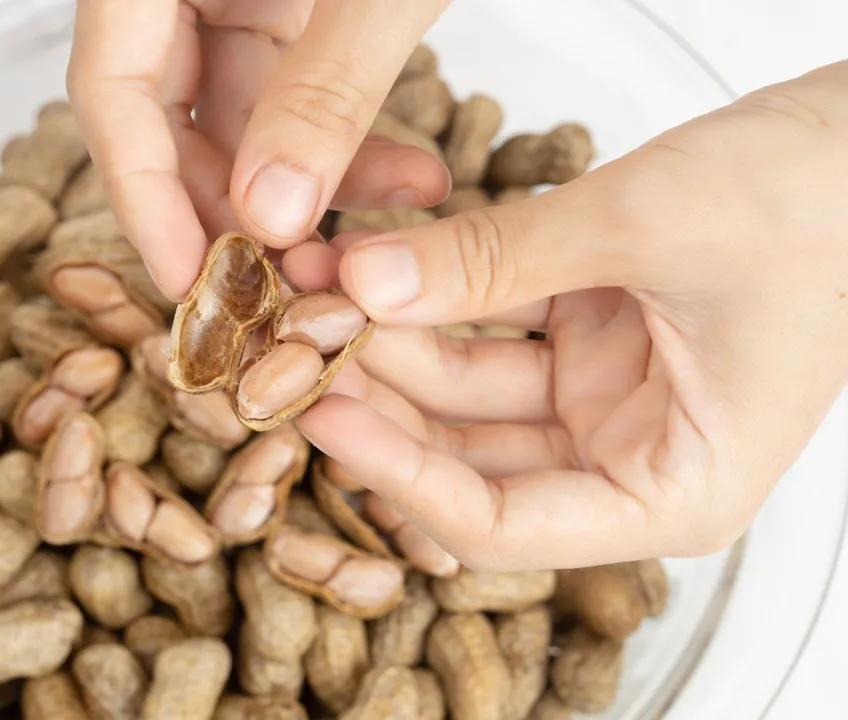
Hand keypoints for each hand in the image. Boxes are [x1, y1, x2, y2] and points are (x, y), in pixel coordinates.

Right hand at [66, 0, 451, 300]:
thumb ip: (323, 89)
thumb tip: (272, 214)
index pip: (113, 88)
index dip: (142, 196)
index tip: (188, 280)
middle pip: (172, 120)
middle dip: (238, 209)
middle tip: (290, 280)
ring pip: (245, 122)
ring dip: (310, 192)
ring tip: (376, 240)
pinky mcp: (291, 10)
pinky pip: (299, 98)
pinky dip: (350, 148)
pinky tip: (413, 182)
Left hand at [290, 62, 847, 570]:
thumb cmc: (819, 202)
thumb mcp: (644, 228)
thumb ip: (498, 258)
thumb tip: (368, 282)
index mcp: (673, 490)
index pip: (503, 525)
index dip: (401, 477)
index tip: (322, 415)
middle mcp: (630, 460)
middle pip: (469, 462)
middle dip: (380, 403)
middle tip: (294, 347)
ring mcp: (602, 400)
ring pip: (466, 397)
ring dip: (392, 346)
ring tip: (315, 293)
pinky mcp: (583, 341)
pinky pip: (486, 335)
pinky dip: (431, 305)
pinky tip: (366, 270)